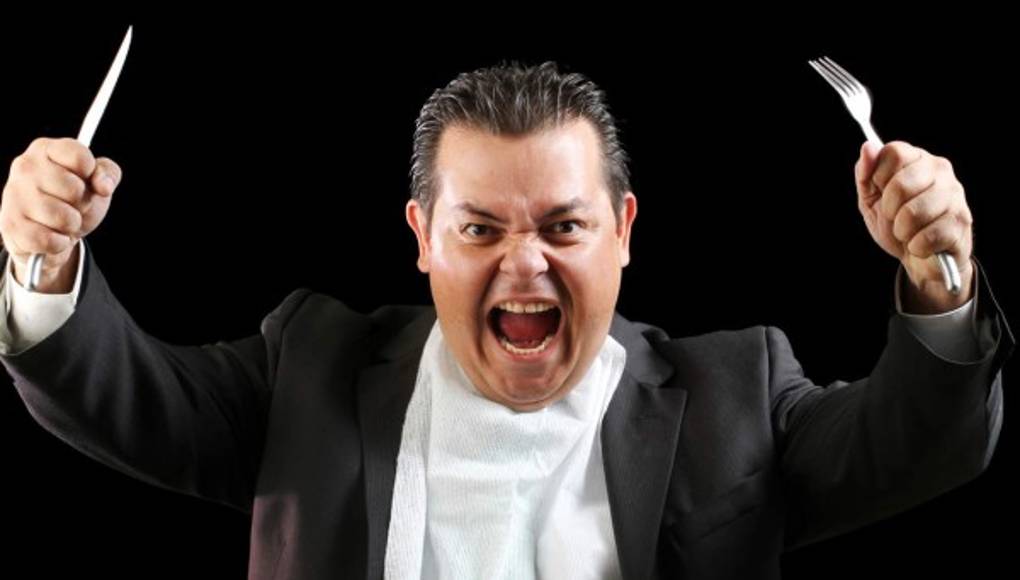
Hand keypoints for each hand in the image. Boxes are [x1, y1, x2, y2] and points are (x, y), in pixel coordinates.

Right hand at [0, 137, 121, 291]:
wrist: (51, 233)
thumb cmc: (73, 201)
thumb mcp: (96, 182)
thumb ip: (108, 174)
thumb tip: (103, 186)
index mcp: (46, 149)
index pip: (80, 157)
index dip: (92, 174)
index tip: (86, 180)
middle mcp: (25, 166)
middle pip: (74, 189)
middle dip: (82, 203)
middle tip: (71, 204)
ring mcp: (14, 194)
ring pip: (63, 217)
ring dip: (71, 224)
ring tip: (61, 220)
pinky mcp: (10, 224)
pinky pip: (49, 240)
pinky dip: (58, 243)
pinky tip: (52, 235)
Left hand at [855, 140, 973, 312]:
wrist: (921, 260)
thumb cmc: (896, 225)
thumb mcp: (871, 200)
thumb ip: (866, 174)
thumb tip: (867, 147)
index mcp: (917, 159)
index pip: (894, 152)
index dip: (879, 177)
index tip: (881, 192)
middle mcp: (941, 170)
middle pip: (901, 183)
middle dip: (889, 209)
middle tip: (894, 218)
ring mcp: (955, 194)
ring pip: (914, 212)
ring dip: (902, 231)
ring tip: (908, 232)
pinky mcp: (962, 221)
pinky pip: (928, 235)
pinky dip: (917, 246)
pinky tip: (922, 244)